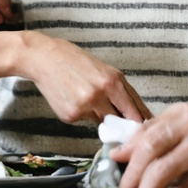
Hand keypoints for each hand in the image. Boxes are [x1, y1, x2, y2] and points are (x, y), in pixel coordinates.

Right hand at [24, 34, 152, 124]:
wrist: (43, 58)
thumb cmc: (72, 60)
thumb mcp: (102, 69)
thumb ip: (118, 91)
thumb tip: (134, 113)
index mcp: (112, 81)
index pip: (136, 111)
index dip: (141, 123)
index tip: (145, 130)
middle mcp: (100, 95)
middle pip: (121, 121)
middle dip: (122, 123)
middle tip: (121, 123)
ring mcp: (84, 107)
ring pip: (102, 121)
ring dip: (100, 116)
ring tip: (85, 97)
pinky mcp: (71, 115)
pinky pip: (84, 121)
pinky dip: (81, 114)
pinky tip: (71, 98)